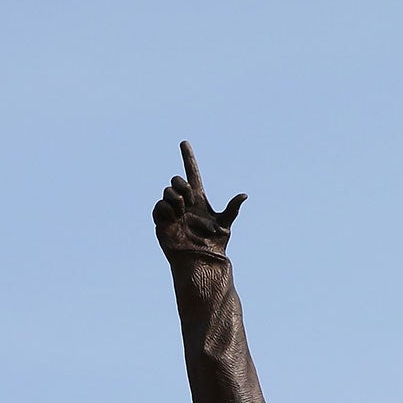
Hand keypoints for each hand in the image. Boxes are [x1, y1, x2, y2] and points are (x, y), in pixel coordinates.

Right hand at [153, 141, 246, 261]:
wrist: (200, 260)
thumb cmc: (214, 245)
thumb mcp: (225, 224)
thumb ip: (232, 209)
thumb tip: (244, 195)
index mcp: (198, 198)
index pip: (191, 173)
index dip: (188, 158)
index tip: (184, 143)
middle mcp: (183, 202)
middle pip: (176, 180)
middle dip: (181, 185)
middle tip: (190, 200)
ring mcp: (171, 211)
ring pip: (167, 191)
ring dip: (175, 198)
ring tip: (183, 212)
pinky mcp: (161, 221)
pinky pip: (159, 206)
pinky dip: (166, 209)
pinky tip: (175, 217)